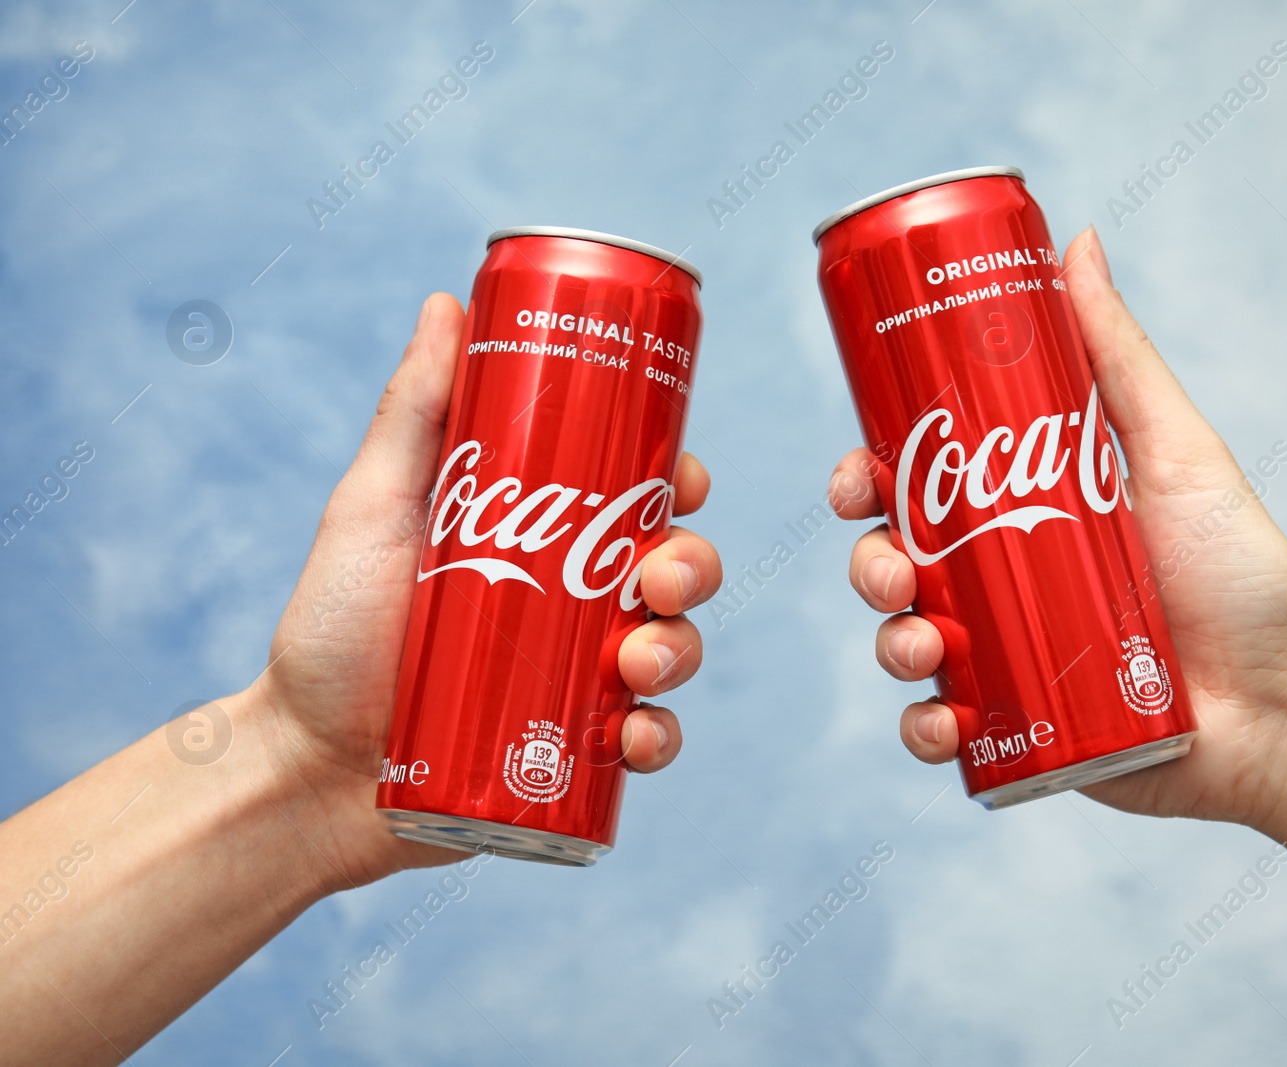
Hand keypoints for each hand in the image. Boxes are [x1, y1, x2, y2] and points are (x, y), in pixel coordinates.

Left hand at [244, 293, 720, 886]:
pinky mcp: (577, 753)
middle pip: (672, 570)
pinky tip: (636, 735)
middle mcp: (572, 604)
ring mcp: (578, 679)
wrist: (307, 770)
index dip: (678, 480)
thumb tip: (448, 301)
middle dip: (693, 567)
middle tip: (661, 578)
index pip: (635, 498)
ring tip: (635, 664)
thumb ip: (415, 412)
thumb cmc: (334, 631)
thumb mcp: (373, 509)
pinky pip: (648, 741)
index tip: (682, 477)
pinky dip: (659, 737)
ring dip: (680, 650)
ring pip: (673, 649)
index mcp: (542, 538)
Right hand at [829, 226, 1286, 829]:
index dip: (868, 476)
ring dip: (889, 641)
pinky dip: (923, 728)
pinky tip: (943, 718)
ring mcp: (1006, 659)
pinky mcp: (1017, 732)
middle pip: (895, 561)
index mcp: (1023, 512)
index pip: (921, 485)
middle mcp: (1002, 582)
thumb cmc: (1242, 573)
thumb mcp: (1178, 453)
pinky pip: (940, 731)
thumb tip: (1077, 241)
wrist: (1286, 705)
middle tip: (893, 567)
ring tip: (925, 647)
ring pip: (904, 643)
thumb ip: (1121, 358)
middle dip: (868, 561)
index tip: (857, 473)